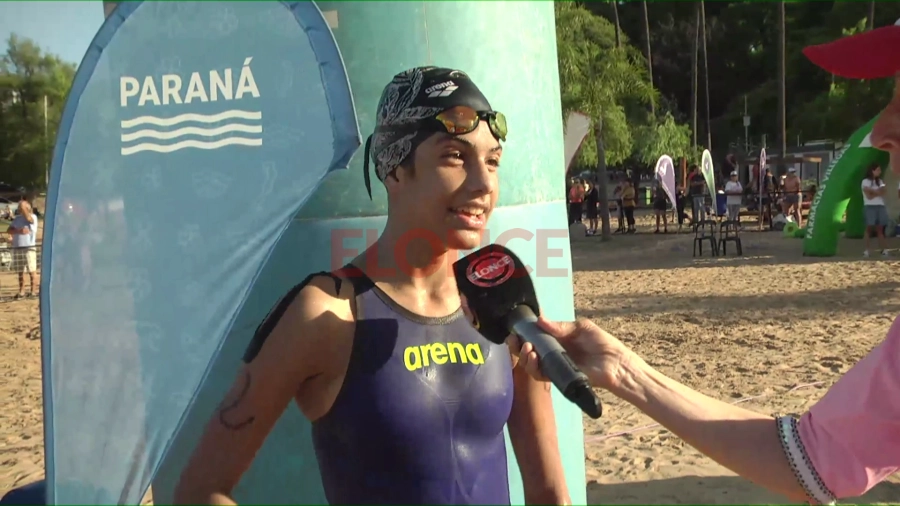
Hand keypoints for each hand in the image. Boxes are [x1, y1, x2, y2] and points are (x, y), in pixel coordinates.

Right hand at [511, 317, 634, 390]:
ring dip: (524, 356)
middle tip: (515, 340)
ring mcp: (554, 365)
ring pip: (531, 364)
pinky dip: (533, 367)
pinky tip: (534, 357)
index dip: (523, 333)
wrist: (616, 364)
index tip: (515, 329)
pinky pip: (540, 375)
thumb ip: (560, 326)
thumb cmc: (602, 343)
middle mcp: (552, 352)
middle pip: (528, 350)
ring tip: (527, 348)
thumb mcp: (581, 328)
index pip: (535, 336)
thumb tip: (539, 321)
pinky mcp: (558, 378)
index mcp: (557, 339)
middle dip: (517, 345)